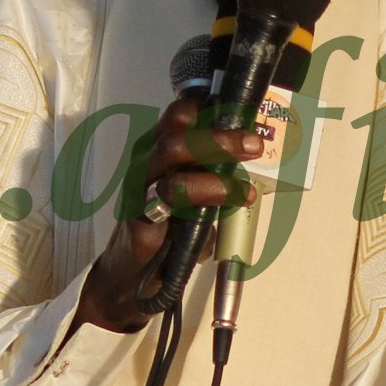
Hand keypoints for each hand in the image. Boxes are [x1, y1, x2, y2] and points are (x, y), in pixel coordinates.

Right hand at [76, 94, 268, 334]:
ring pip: (171, 157)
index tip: (243, 115)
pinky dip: (202, 201)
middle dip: (220, 135)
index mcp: (159, 151)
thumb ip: (215, 174)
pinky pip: (168, 199)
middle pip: (177, 131)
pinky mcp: (139, 217)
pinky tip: (223, 210)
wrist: (131, 276)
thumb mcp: (194, 197)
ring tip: (245, 191)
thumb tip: (254, 155)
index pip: (179, 115)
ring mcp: (140, 187)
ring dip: (215, 172)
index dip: (209, 109)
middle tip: (254, 145)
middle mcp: (147, 162)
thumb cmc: (167, 231)